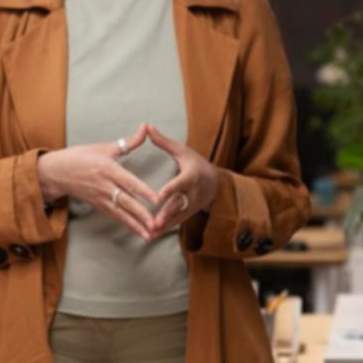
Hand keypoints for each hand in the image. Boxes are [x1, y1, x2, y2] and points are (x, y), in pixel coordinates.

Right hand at [36, 124, 158, 240]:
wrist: (55, 172)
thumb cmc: (80, 156)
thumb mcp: (104, 147)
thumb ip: (129, 142)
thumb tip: (147, 127)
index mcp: (107, 169)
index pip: (128, 181)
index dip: (143, 191)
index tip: (157, 200)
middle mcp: (104, 185)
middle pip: (126, 202)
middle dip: (141, 215)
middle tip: (155, 225)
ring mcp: (100, 198)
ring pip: (121, 213)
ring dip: (136, 225)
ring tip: (149, 236)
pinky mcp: (97, 205)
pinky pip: (115, 216)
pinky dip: (127, 224)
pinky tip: (138, 232)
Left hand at [143, 124, 218, 239]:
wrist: (216, 183)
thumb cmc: (195, 163)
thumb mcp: (182, 151)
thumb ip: (163, 142)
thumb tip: (147, 126)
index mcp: (192, 175)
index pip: (180, 183)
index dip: (170, 189)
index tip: (159, 195)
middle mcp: (193, 193)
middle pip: (180, 204)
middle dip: (167, 213)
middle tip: (154, 221)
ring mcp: (192, 206)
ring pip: (177, 217)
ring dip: (164, 226)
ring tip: (150, 233)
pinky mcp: (188, 214)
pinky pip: (176, 223)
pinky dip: (164, 230)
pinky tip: (150, 236)